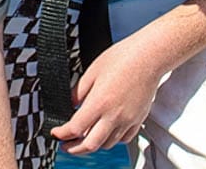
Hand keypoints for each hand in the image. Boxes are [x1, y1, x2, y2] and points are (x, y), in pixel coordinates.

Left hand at [49, 36, 166, 154]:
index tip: (56, 133)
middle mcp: (114, 115)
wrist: (148, 57)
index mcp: (99, 102)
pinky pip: (123, 139)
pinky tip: (106, 132)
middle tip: (66, 145)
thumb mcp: (92, 71)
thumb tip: (71, 103)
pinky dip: (112, 140)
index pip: (75, 128)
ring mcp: (128, 119)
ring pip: (107, 144)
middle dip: (74, 148)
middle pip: (90, 145)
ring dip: (93, 144)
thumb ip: (79, 91)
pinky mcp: (138, 119)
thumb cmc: (122, 58)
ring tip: (84, 138)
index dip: (62, 134)